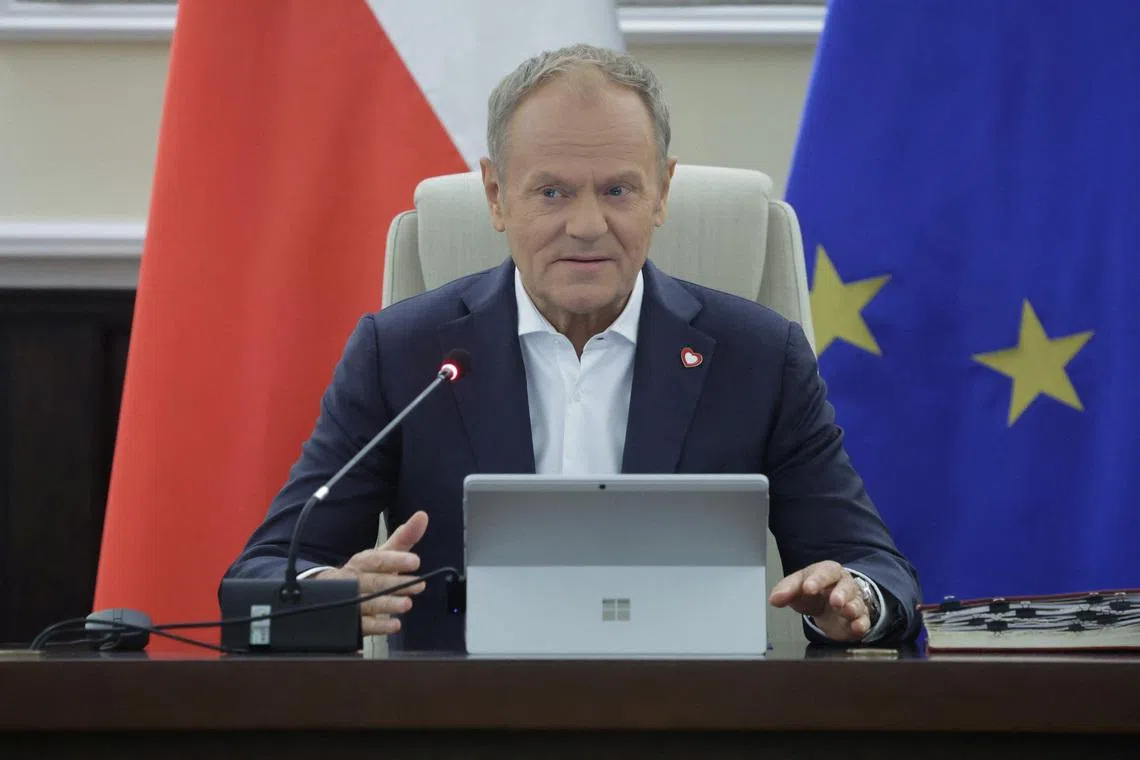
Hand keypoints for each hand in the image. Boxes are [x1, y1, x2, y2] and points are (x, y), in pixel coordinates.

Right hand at [313, 511, 428, 635]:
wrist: (331, 593)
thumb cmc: (367, 571)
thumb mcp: (384, 554)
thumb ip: (405, 537)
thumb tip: (422, 516)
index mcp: (361, 562)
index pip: (377, 559)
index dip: (395, 560)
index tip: (415, 561)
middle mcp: (353, 581)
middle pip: (373, 582)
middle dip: (394, 584)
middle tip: (417, 585)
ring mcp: (349, 602)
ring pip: (367, 603)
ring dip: (387, 604)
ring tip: (406, 604)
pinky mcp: (350, 622)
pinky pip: (362, 625)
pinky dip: (378, 626)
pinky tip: (394, 625)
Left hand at [768, 560, 869, 641]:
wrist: (828, 606)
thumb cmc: (812, 591)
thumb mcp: (796, 587)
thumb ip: (785, 591)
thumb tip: (774, 599)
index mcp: (827, 572)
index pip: (824, 572)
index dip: (817, 580)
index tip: (807, 589)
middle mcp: (844, 585)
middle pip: (846, 586)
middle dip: (841, 593)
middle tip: (835, 601)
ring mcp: (853, 602)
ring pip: (856, 603)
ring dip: (852, 607)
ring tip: (846, 611)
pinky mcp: (858, 620)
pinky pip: (864, 621)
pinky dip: (861, 624)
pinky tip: (856, 627)